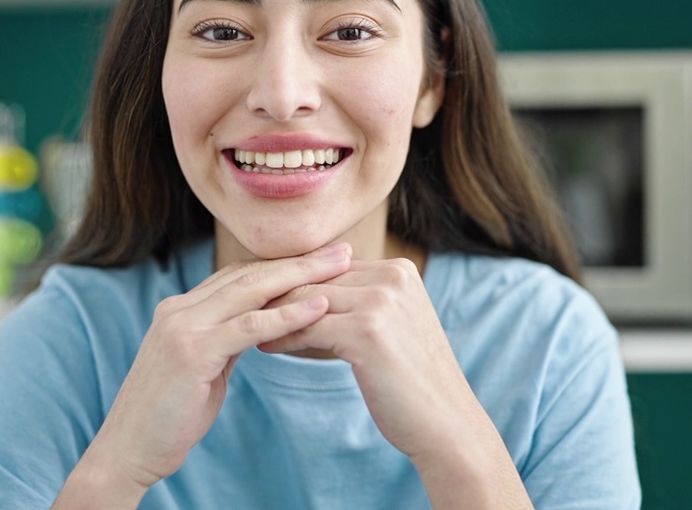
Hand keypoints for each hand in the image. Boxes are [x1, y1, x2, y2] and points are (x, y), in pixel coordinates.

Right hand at [77, 244, 351, 492]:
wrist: (128, 451)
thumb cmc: (168, 417)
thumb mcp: (203, 369)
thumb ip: (228, 342)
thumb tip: (263, 328)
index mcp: (181, 309)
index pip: (239, 274)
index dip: (283, 265)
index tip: (323, 259)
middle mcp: (179, 309)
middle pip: (250, 273)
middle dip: (300, 261)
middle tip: (344, 251)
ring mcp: (182, 327)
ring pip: (251, 291)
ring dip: (302, 277)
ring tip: (341, 267)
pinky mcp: (191, 352)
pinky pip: (248, 327)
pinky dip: (287, 315)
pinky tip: (319, 307)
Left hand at [258, 256, 491, 461]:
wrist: (446, 424)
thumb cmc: (413, 382)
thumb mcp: (392, 327)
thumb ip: (360, 302)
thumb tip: (308, 294)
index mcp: (399, 270)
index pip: (331, 267)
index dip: (296, 281)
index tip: (263, 295)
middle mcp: (393, 277)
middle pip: (316, 279)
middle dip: (279, 295)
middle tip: (244, 310)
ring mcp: (381, 301)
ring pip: (306, 300)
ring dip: (273, 315)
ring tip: (247, 329)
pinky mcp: (367, 331)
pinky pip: (307, 328)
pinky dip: (282, 337)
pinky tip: (265, 347)